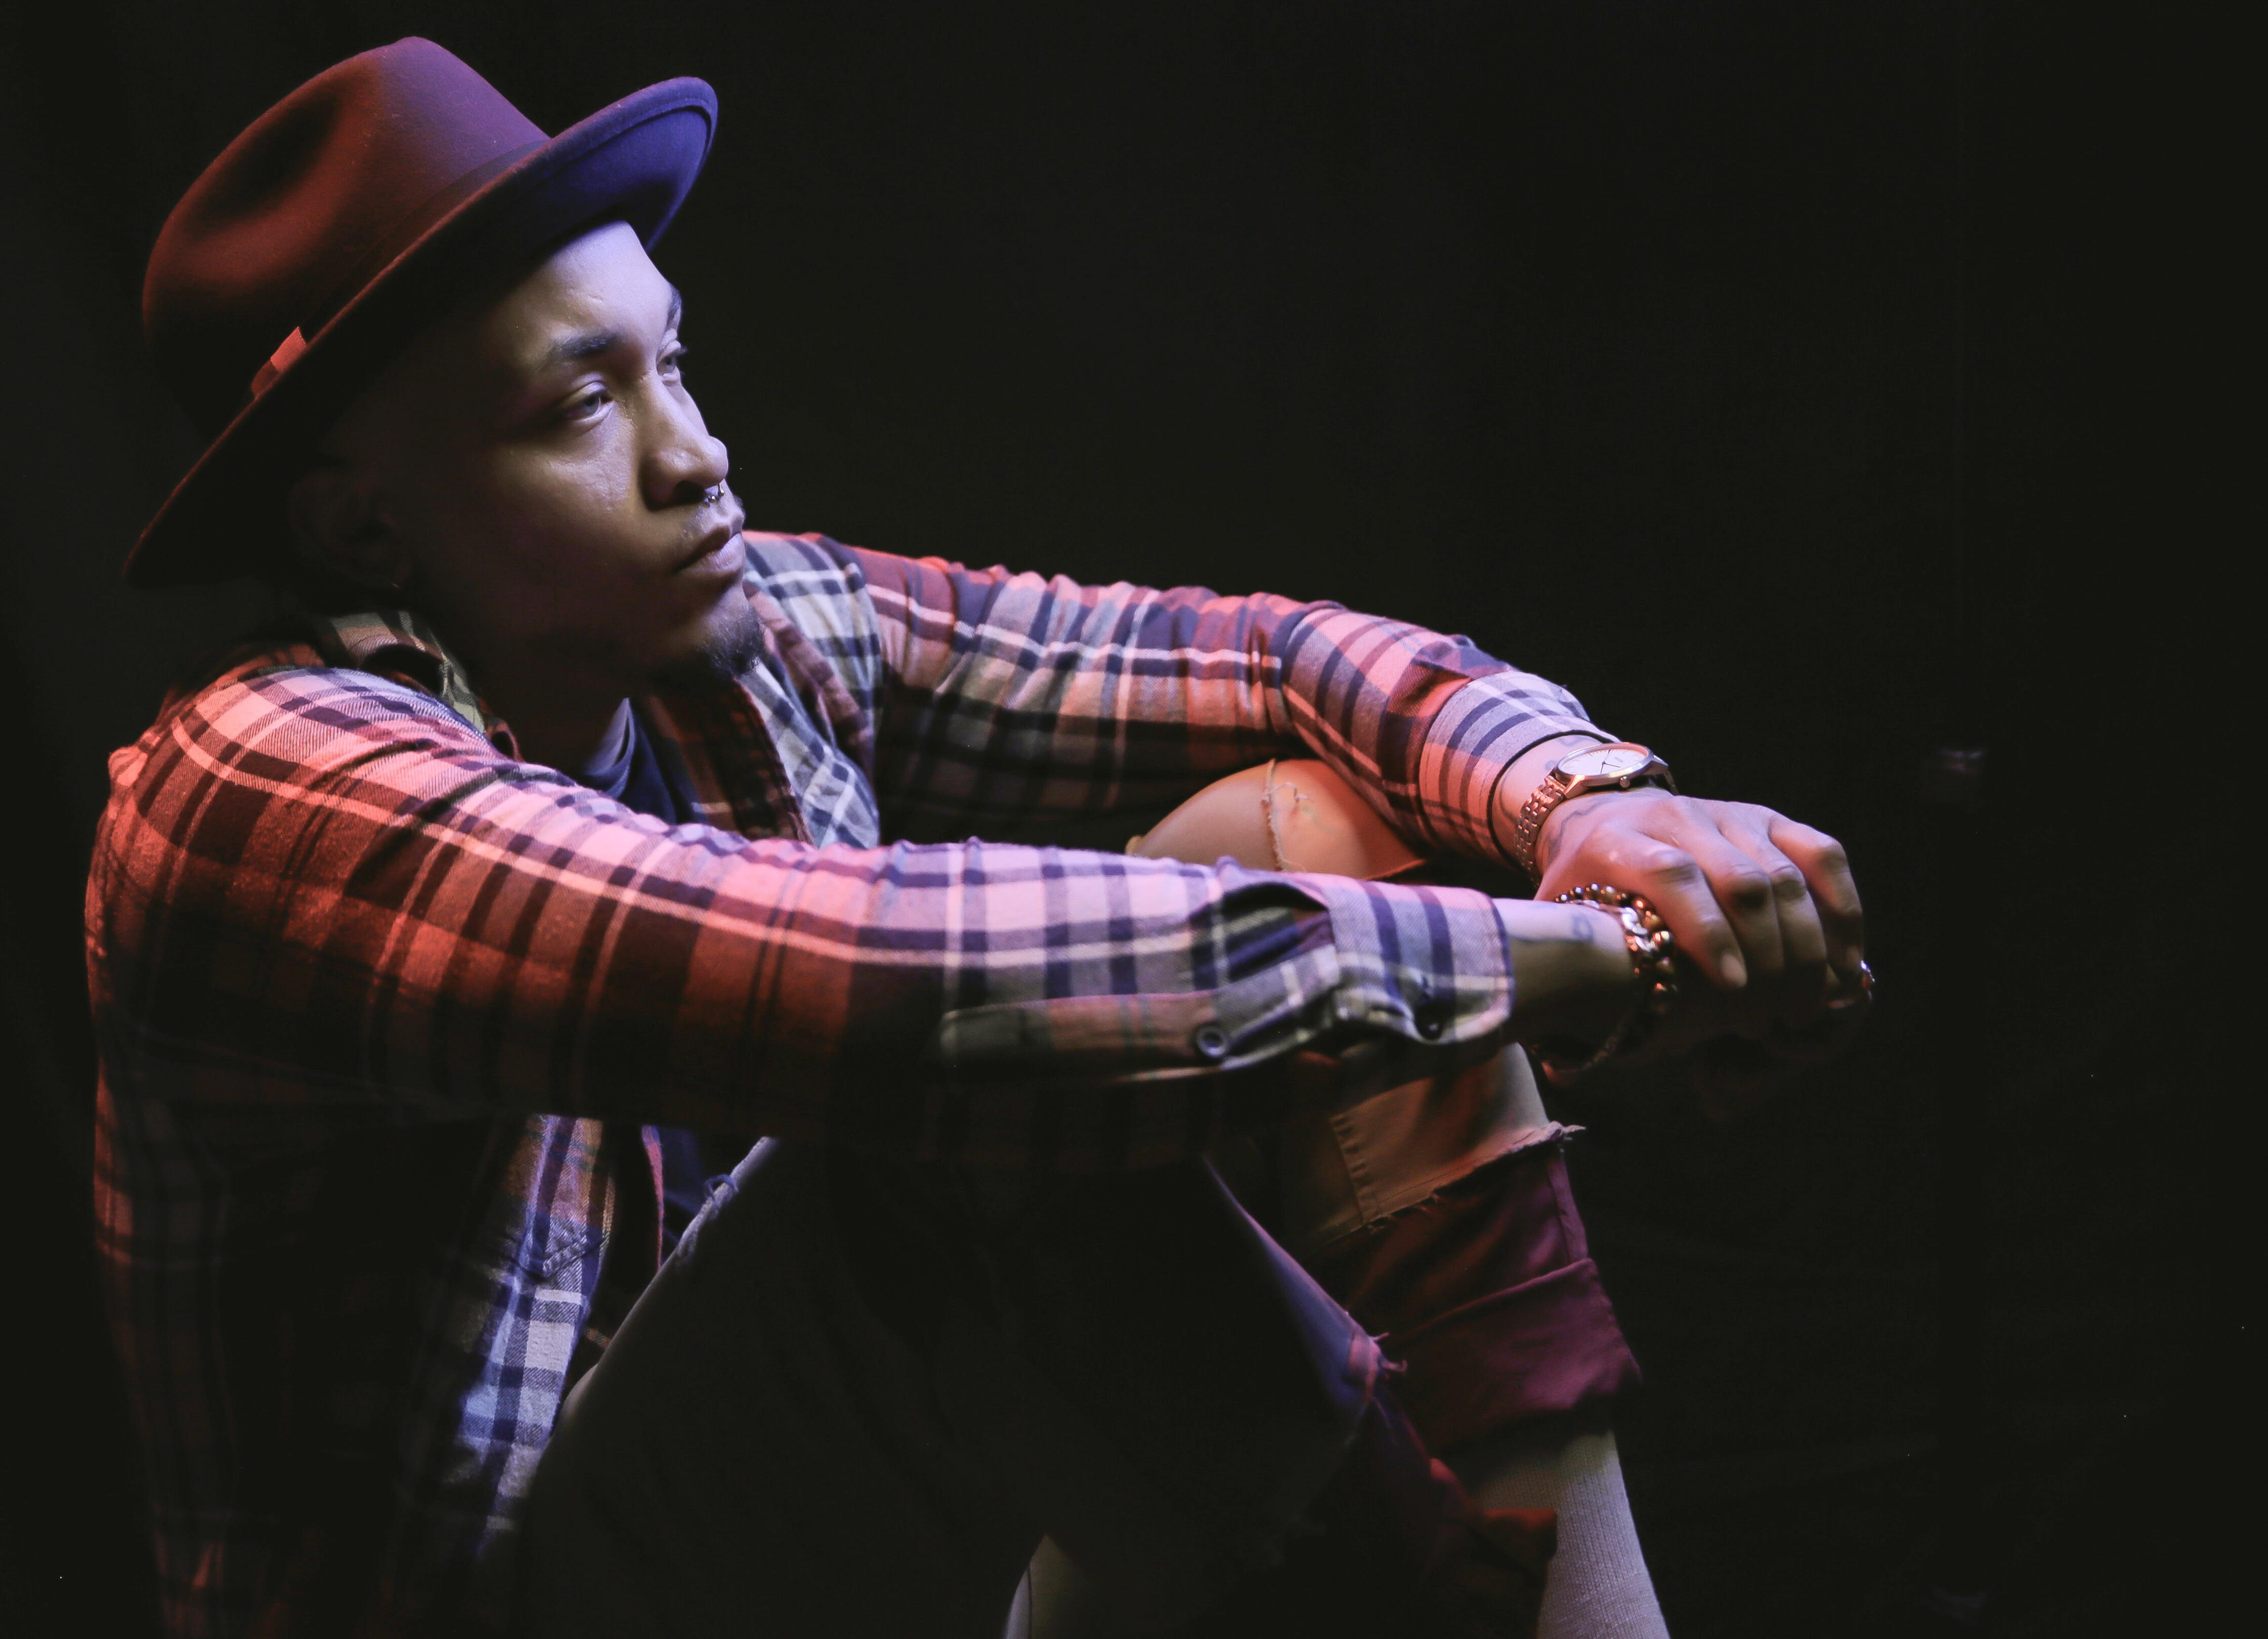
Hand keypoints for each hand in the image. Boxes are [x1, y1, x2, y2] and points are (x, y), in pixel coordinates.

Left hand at [1531, 787, 1868, 1092]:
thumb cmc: (1586, 897)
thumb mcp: (1565, 928)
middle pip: (1741, 880)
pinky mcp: (1768, 818)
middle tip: (1774, 1020)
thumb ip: (1575, 980)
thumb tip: (1565, 1072)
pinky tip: (1845, 963)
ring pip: (1785, 873)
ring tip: (1809, 1005)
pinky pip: (1821, 855)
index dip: (1706, 931)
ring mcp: (1727, 814)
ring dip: (1807, 947)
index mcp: (1616, 842)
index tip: (1731, 991)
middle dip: (1768, 958)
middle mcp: (1676, 817)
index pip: (1671, 875)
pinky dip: (1841, 909)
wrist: (1603, 822)